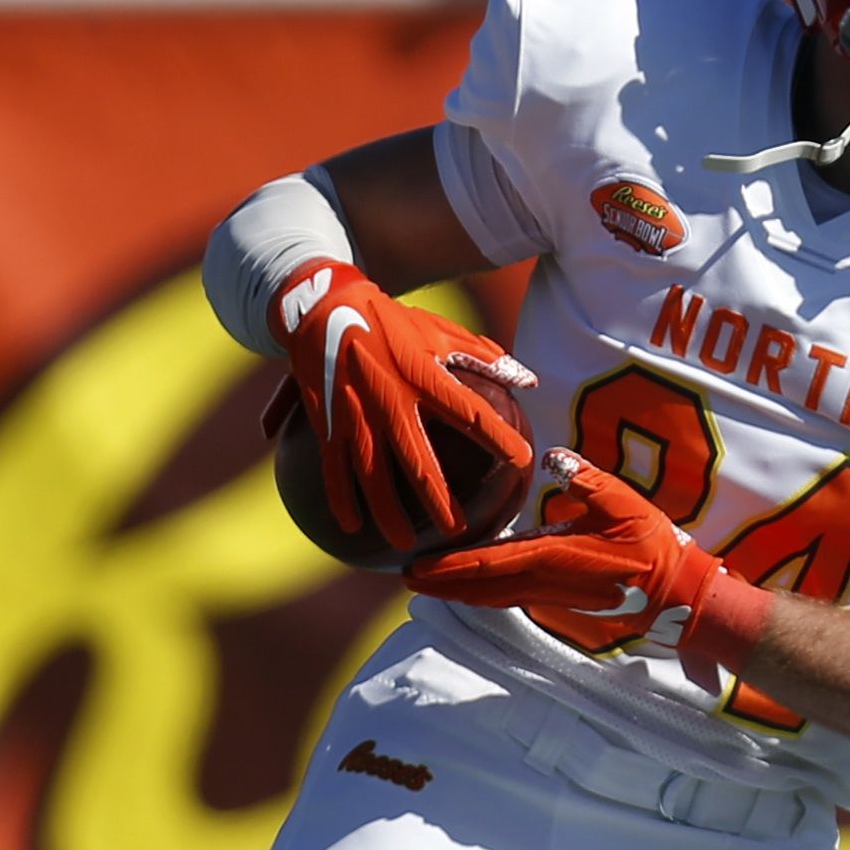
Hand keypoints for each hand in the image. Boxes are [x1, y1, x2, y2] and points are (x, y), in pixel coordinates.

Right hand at [270, 259, 535, 549]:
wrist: (321, 306)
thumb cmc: (391, 320)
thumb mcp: (439, 329)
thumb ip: (483, 356)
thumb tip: (528, 380)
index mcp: (422, 375)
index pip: (469, 411)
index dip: (497, 436)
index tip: (522, 459)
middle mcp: (388, 400)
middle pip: (417, 460)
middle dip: (438, 500)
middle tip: (459, 530)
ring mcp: (353, 415)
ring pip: (371, 475)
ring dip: (388, 512)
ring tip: (406, 543)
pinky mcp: (326, 422)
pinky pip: (332, 468)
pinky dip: (341, 499)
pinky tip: (351, 527)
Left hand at [406, 449, 772, 662]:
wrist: (676, 594)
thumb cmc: (652, 545)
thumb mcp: (623, 502)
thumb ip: (585, 481)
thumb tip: (553, 459)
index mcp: (557, 558)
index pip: (491, 563)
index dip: (452, 566)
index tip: (418, 566)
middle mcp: (546, 584)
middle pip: (481, 588)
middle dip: (441, 584)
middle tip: (404, 576)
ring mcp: (551, 597)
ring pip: (492, 597)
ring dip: (457, 591)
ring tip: (425, 582)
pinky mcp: (558, 601)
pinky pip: (509, 597)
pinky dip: (481, 592)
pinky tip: (469, 585)